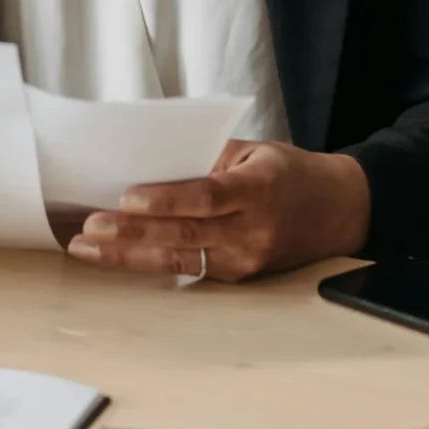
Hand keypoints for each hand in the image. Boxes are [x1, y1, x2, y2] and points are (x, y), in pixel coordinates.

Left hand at [66, 141, 370, 281]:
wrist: (340, 212)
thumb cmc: (289, 173)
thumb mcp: (254, 151)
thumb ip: (206, 158)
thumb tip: (149, 164)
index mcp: (259, 189)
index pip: (207, 197)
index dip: (166, 200)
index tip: (127, 197)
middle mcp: (253, 230)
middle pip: (185, 235)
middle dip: (132, 233)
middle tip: (90, 229)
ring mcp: (246, 259)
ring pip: (179, 260)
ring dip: (129, 255)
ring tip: (88, 248)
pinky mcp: (238, 277)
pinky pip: (188, 269)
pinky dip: (149, 261)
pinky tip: (116, 255)